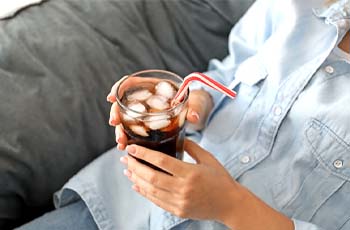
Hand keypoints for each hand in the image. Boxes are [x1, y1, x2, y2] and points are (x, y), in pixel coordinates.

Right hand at [107, 78, 213, 148]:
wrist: (197, 112)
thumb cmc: (195, 103)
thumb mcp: (195, 104)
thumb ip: (193, 108)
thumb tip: (194, 116)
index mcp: (155, 86)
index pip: (131, 83)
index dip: (119, 88)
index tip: (111, 98)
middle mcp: (146, 98)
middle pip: (124, 103)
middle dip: (116, 114)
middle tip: (115, 125)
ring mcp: (144, 112)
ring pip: (126, 119)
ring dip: (120, 131)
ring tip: (121, 143)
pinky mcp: (145, 124)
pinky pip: (132, 129)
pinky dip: (128, 138)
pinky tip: (126, 147)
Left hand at [120, 139, 238, 221]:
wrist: (230, 204)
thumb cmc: (221, 179)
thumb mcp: (208, 159)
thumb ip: (192, 147)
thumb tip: (176, 135)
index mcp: (191, 173)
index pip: (161, 161)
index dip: (144, 154)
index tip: (132, 148)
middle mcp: (183, 189)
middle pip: (151, 176)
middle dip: (135, 166)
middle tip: (125, 158)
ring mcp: (180, 202)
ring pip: (151, 190)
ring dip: (137, 179)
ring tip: (128, 170)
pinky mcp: (178, 211)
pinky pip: (156, 201)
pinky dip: (144, 192)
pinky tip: (137, 184)